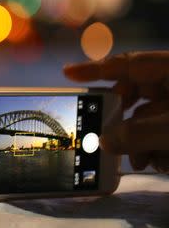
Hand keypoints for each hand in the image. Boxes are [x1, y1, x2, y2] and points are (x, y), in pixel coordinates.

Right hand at [64, 51, 168, 171]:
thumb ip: (138, 135)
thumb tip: (105, 142)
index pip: (129, 64)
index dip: (96, 68)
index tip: (67, 73)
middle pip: (135, 97)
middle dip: (120, 121)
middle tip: (102, 133)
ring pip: (148, 121)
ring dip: (140, 143)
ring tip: (140, 160)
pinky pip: (163, 137)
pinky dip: (158, 150)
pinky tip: (162, 163)